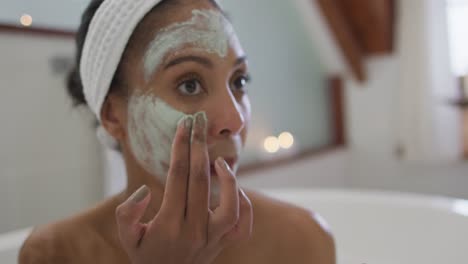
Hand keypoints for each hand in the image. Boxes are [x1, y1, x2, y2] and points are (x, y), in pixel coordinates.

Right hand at [115, 113, 252, 263]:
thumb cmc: (145, 255)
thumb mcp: (127, 238)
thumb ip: (127, 214)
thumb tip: (144, 190)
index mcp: (168, 225)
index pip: (177, 177)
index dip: (181, 148)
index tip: (183, 126)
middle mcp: (194, 231)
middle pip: (200, 181)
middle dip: (199, 146)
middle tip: (199, 121)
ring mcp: (213, 239)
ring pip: (230, 206)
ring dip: (227, 178)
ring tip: (217, 160)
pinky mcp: (224, 244)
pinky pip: (242, 224)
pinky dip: (243, 203)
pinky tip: (231, 186)